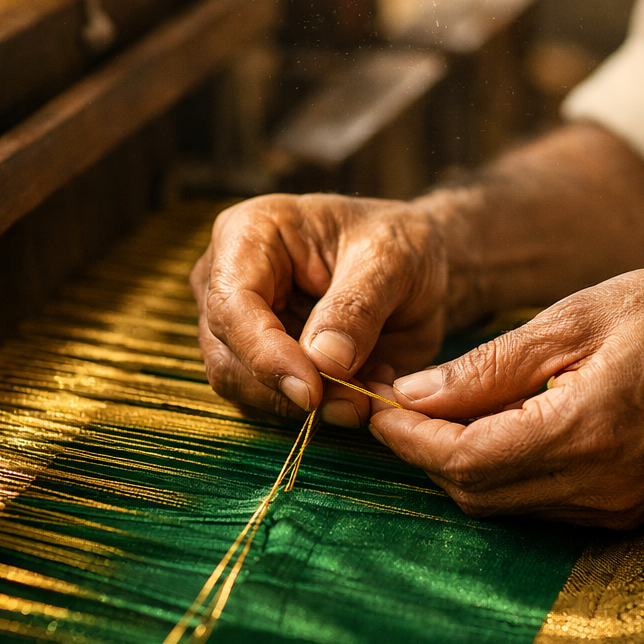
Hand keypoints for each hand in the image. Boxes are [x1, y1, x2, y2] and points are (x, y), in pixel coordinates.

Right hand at [189, 193, 447, 426]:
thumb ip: (357, 308)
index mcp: (249, 233)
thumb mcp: (392, 262)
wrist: (417, 263)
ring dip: (301, 409)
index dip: (265, 355)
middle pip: (226, 355)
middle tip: (355, 405)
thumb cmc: (399, 244)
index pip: (232, 305)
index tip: (313, 392)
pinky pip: (267, 403)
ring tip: (363, 399)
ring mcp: (235, 323)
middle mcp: (227, 278)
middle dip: (286, 391)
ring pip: (242, 388)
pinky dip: (312, 411)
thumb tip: (323, 362)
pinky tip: (357, 394)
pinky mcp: (255, 360)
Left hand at [369, 268, 643, 526]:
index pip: (466, 458)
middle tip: (392, 409)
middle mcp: (597, 485)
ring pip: (503, 506)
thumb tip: (416, 394)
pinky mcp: (624, 511)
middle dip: (424, 455)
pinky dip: (500, 474)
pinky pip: (538, 506)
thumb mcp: (581, 316)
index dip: (410, 439)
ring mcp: (613, 507)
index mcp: (585, 430)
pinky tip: (490, 430)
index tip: (376, 406)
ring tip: (432, 416)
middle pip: (476, 494)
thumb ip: (493, 365)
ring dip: (457, 468)